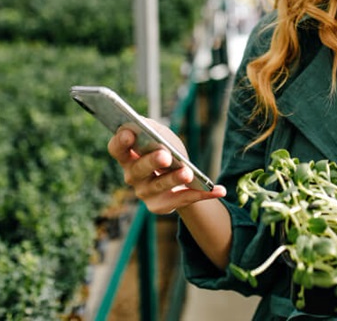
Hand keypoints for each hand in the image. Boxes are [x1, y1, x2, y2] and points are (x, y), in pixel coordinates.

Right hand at [107, 124, 225, 214]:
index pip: (116, 149)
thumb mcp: (160, 134)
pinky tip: (219, 190)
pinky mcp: (160, 206)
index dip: (120, 141)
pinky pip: (183, 200)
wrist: (176, 172)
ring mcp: (144, 193)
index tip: (130, 133)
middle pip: (138, 169)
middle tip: (165, 155)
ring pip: (160, 186)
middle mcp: (132, 176)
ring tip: (189, 173)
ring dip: (175, 179)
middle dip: (152, 162)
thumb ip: (154, 130)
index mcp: (127, 155)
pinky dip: (203, 194)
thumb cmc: (164, 146)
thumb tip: (154, 133)